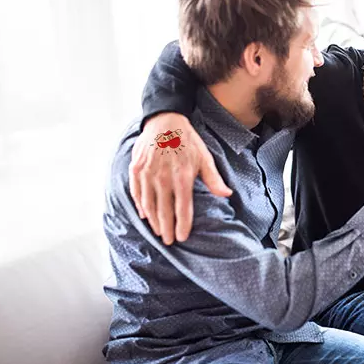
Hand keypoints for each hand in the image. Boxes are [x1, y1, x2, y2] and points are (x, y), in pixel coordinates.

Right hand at [129, 113, 231, 243]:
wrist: (165, 121)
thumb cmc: (188, 140)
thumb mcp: (204, 158)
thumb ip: (214, 179)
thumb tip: (227, 194)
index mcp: (183, 177)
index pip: (182, 209)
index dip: (182, 225)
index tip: (182, 237)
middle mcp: (163, 179)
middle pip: (165, 211)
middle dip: (167, 229)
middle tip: (169, 242)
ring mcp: (147, 175)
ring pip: (149, 205)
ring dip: (154, 221)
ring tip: (158, 232)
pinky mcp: (136, 170)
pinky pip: (136, 194)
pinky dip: (140, 206)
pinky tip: (144, 215)